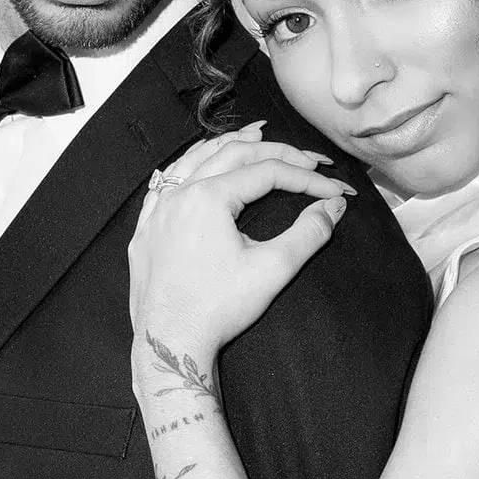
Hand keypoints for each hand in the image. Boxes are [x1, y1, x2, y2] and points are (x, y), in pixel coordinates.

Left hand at [128, 125, 352, 372]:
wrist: (170, 343)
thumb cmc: (218, 309)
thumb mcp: (273, 270)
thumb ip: (309, 232)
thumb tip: (333, 207)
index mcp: (209, 198)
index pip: (267, 172)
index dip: (306, 178)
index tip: (332, 191)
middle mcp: (179, 195)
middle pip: (233, 154)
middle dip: (275, 152)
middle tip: (306, 158)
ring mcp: (157, 211)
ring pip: (194, 160)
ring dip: (228, 145)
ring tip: (255, 135)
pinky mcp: (145, 230)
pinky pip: (167, 183)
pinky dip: (190, 166)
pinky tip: (199, 164)